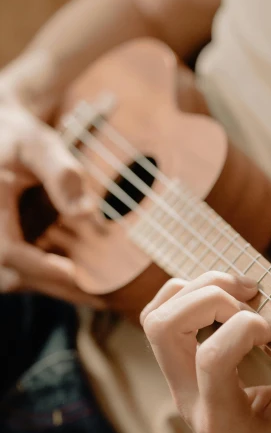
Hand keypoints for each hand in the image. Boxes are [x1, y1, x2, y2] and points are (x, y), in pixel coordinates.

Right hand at [0, 80, 99, 304]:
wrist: (1, 135)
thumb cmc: (21, 138)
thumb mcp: (42, 146)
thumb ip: (62, 176)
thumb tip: (85, 213)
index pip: (7, 251)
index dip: (41, 268)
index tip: (76, 276)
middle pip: (8, 275)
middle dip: (52, 287)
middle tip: (98, 297)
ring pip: (9, 280)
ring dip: (49, 288)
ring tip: (93, 294)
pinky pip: (14, 274)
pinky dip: (44, 279)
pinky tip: (77, 282)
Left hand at [141, 271, 270, 432]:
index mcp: (222, 420)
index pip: (212, 359)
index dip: (245, 328)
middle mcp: (188, 399)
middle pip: (165, 329)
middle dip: (210, 296)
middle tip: (253, 296)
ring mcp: (176, 384)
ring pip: (155, 318)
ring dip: (196, 289)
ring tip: (240, 290)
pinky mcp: (177, 370)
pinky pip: (159, 318)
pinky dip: (188, 294)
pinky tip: (225, 297)